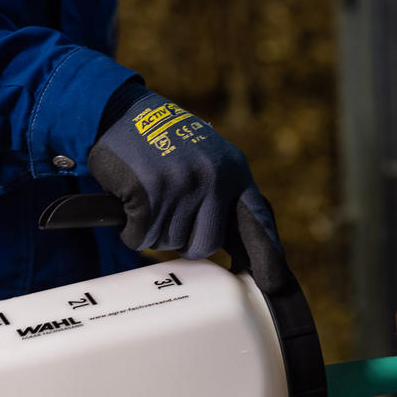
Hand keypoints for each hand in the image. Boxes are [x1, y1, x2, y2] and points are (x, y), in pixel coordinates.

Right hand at [89, 89, 292, 292]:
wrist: (122, 111)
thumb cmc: (166, 145)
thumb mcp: (209, 158)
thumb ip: (223, 194)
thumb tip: (241, 246)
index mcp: (234, 171)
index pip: (256, 220)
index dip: (267, 256)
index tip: (274, 285)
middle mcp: (214, 179)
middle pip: (204, 246)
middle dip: (184, 242)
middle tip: (169, 218)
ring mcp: (182, 185)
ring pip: (169, 243)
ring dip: (154, 231)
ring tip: (149, 198)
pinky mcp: (149, 191)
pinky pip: (141, 236)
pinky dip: (132, 229)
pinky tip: (131, 201)